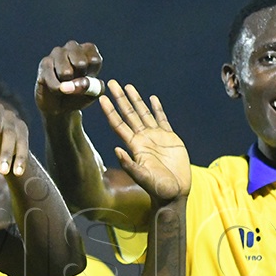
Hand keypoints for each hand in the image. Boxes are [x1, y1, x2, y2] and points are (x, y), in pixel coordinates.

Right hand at [35, 41, 103, 118]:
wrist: (58, 106)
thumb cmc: (78, 95)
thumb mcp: (93, 93)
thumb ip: (95, 87)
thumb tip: (81, 83)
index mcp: (88, 50)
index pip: (94, 61)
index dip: (91, 76)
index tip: (87, 79)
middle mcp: (72, 46)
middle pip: (80, 64)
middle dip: (78, 79)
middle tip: (74, 83)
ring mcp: (57, 53)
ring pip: (66, 72)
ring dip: (67, 86)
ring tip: (65, 86)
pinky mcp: (44, 63)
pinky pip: (54, 81)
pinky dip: (57, 91)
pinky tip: (56, 90)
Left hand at [99, 81, 189, 203]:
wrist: (174, 192)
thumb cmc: (157, 188)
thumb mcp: (142, 177)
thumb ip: (129, 164)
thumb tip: (116, 149)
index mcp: (134, 146)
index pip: (119, 124)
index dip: (110, 111)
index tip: (101, 98)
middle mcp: (142, 138)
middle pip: (128, 113)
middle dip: (120, 98)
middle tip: (111, 82)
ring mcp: (156, 137)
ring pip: (143, 113)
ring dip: (136, 100)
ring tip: (128, 86)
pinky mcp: (169, 138)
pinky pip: (162, 119)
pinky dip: (157, 109)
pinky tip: (152, 98)